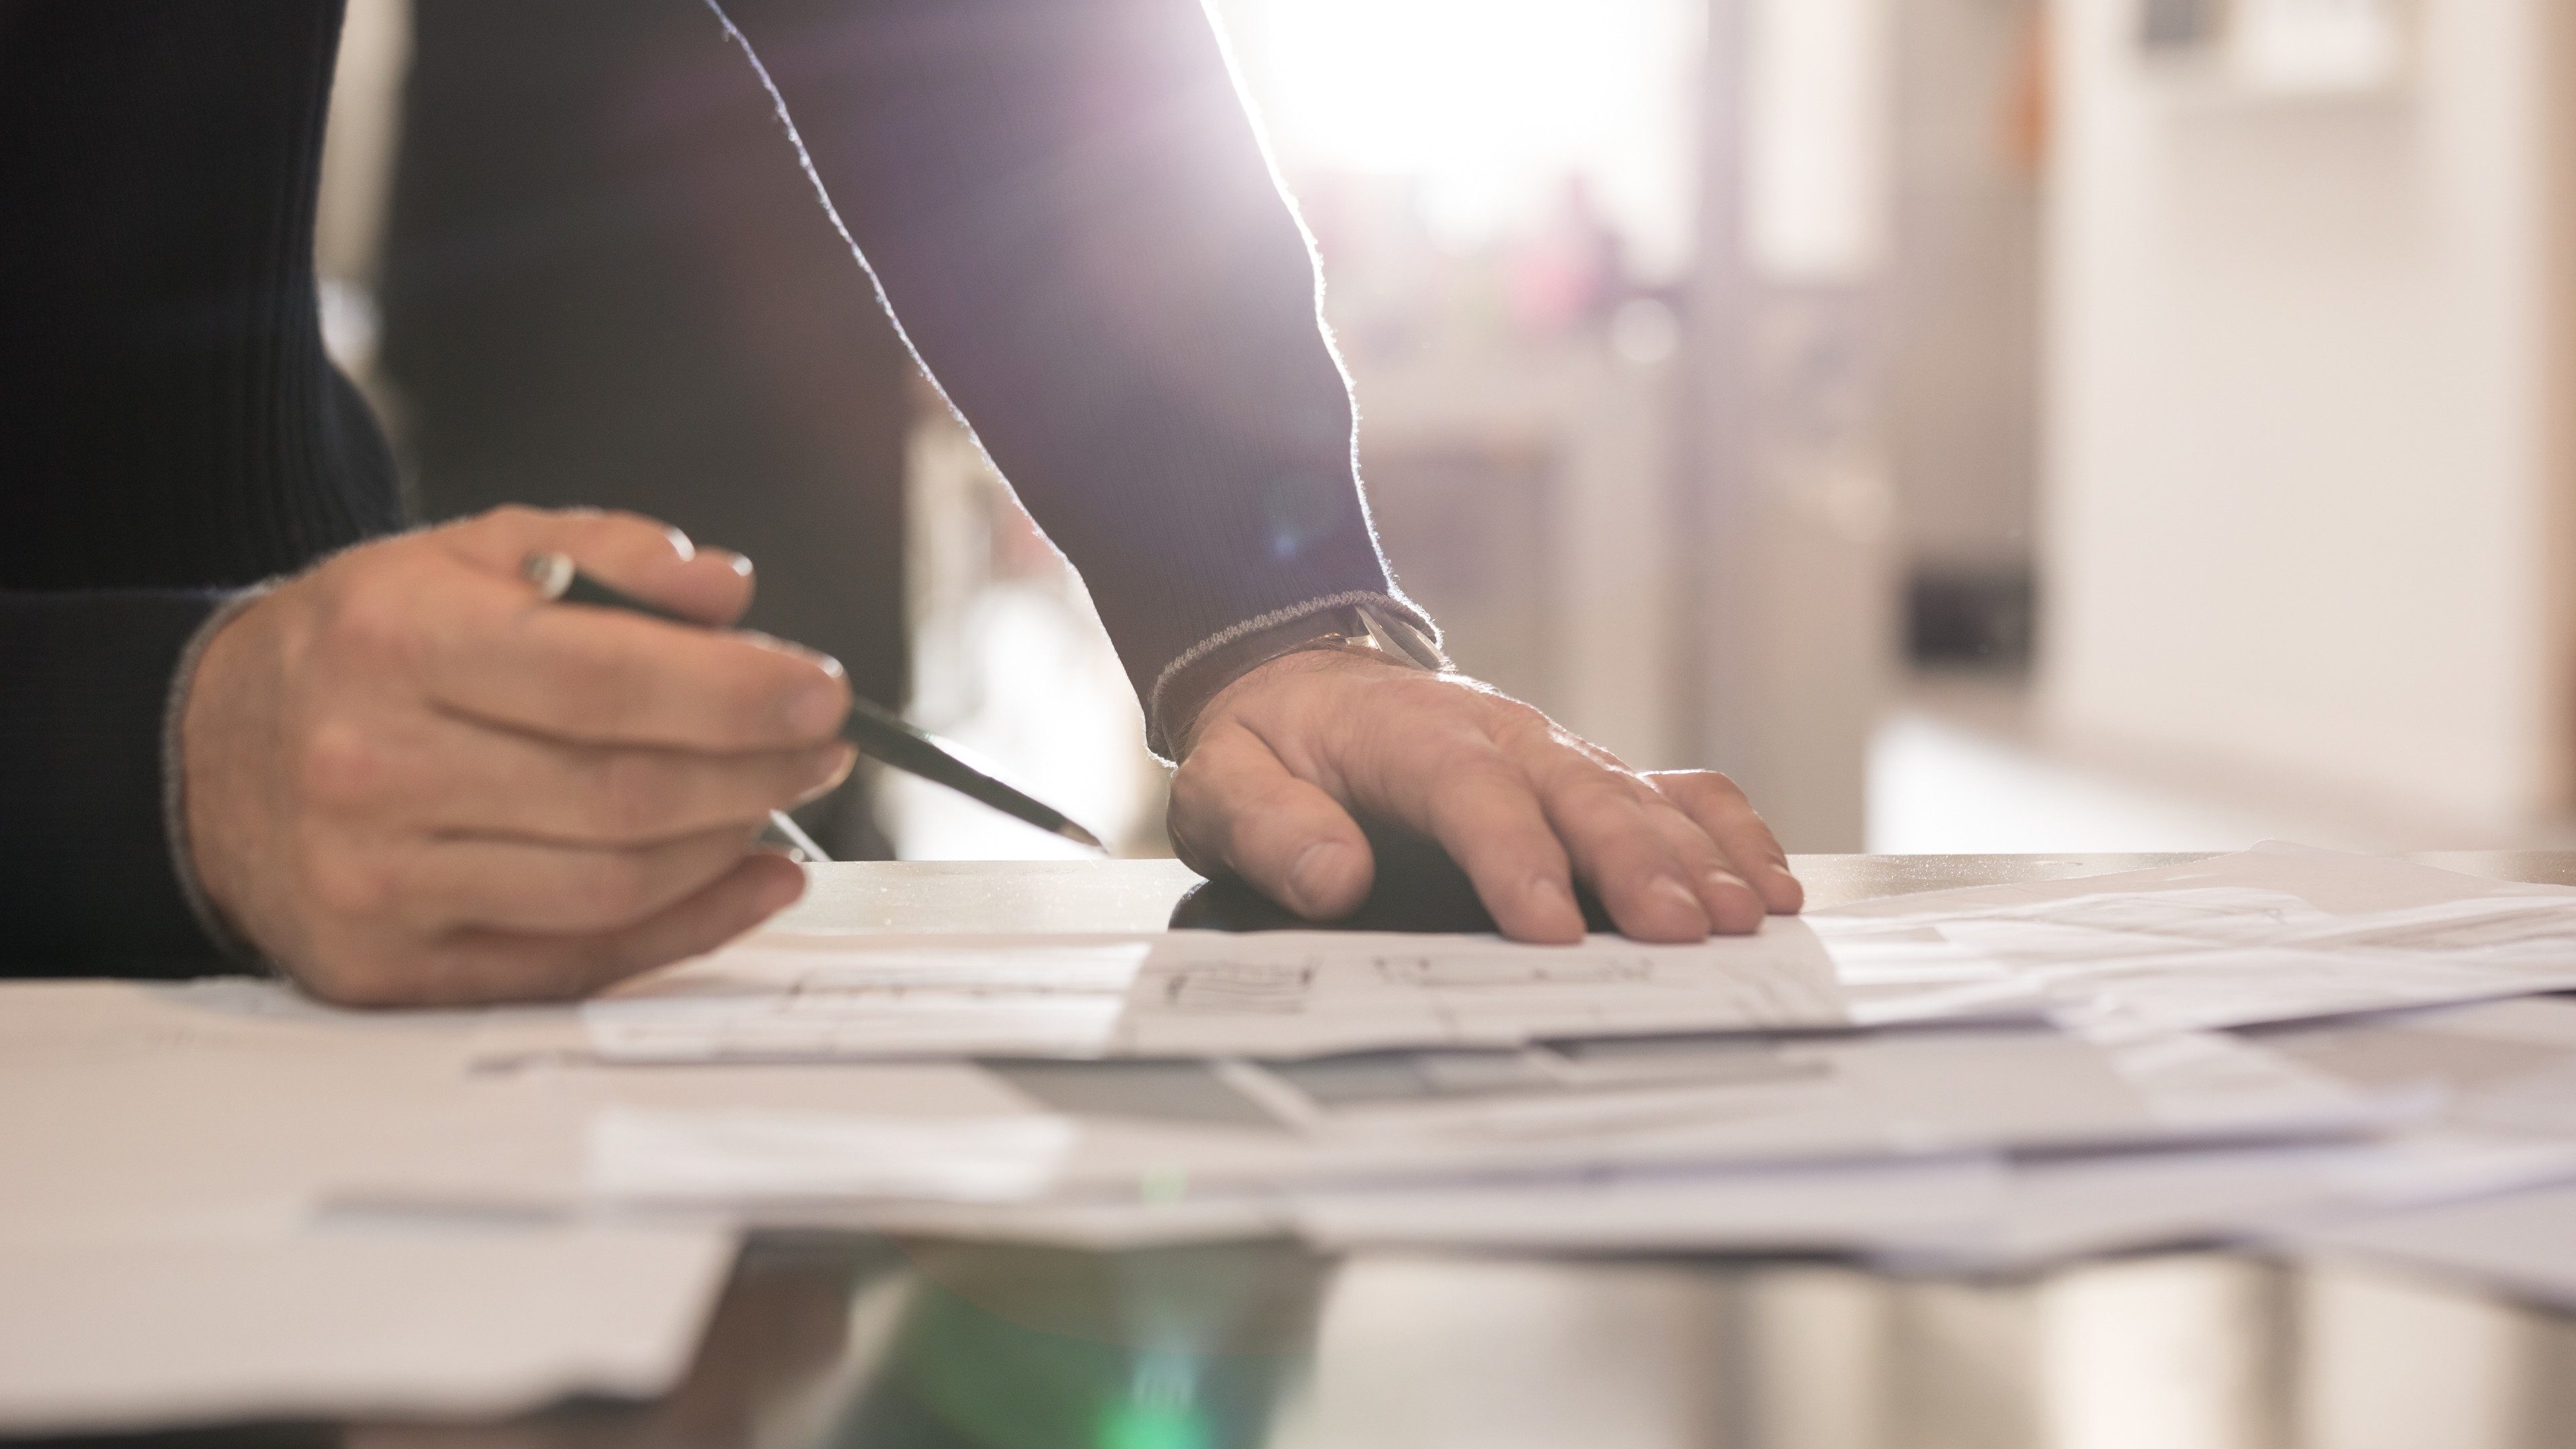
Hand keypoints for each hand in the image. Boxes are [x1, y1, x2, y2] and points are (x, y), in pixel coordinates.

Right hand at [181, 507, 854, 1005]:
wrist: (210, 753)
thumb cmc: (366, 648)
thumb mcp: (465, 557)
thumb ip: (602, 555)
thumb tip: (728, 590)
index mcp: (396, 641)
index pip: (606, 680)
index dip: (737, 693)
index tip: (822, 691)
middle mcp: (373, 766)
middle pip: (623, 793)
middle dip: (756, 771)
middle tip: (823, 747)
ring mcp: (377, 882)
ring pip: (613, 885)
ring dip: (729, 844)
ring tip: (782, 797)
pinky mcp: (389, 970)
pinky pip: (578, 962)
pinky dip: (688, 927)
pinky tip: (750, 879)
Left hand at [1167, 651, 1802, 942]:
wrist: (1304, 679)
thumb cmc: (1272, 746)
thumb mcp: (1224, 781)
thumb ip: (1268, 827)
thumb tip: (1330, 877)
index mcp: (1412, 739)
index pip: (1474, 796)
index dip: (1517, 860)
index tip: (1551, 930)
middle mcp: (1504, 739)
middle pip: (1583, 796)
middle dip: (1637, 865)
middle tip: (1683, 934)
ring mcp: (1555, 754)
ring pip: (1642, 798)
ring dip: (1699, 857)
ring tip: (1747, 918)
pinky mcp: (1587, 773)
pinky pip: (1674, 791)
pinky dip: (1728, 831)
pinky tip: (1770, 880)